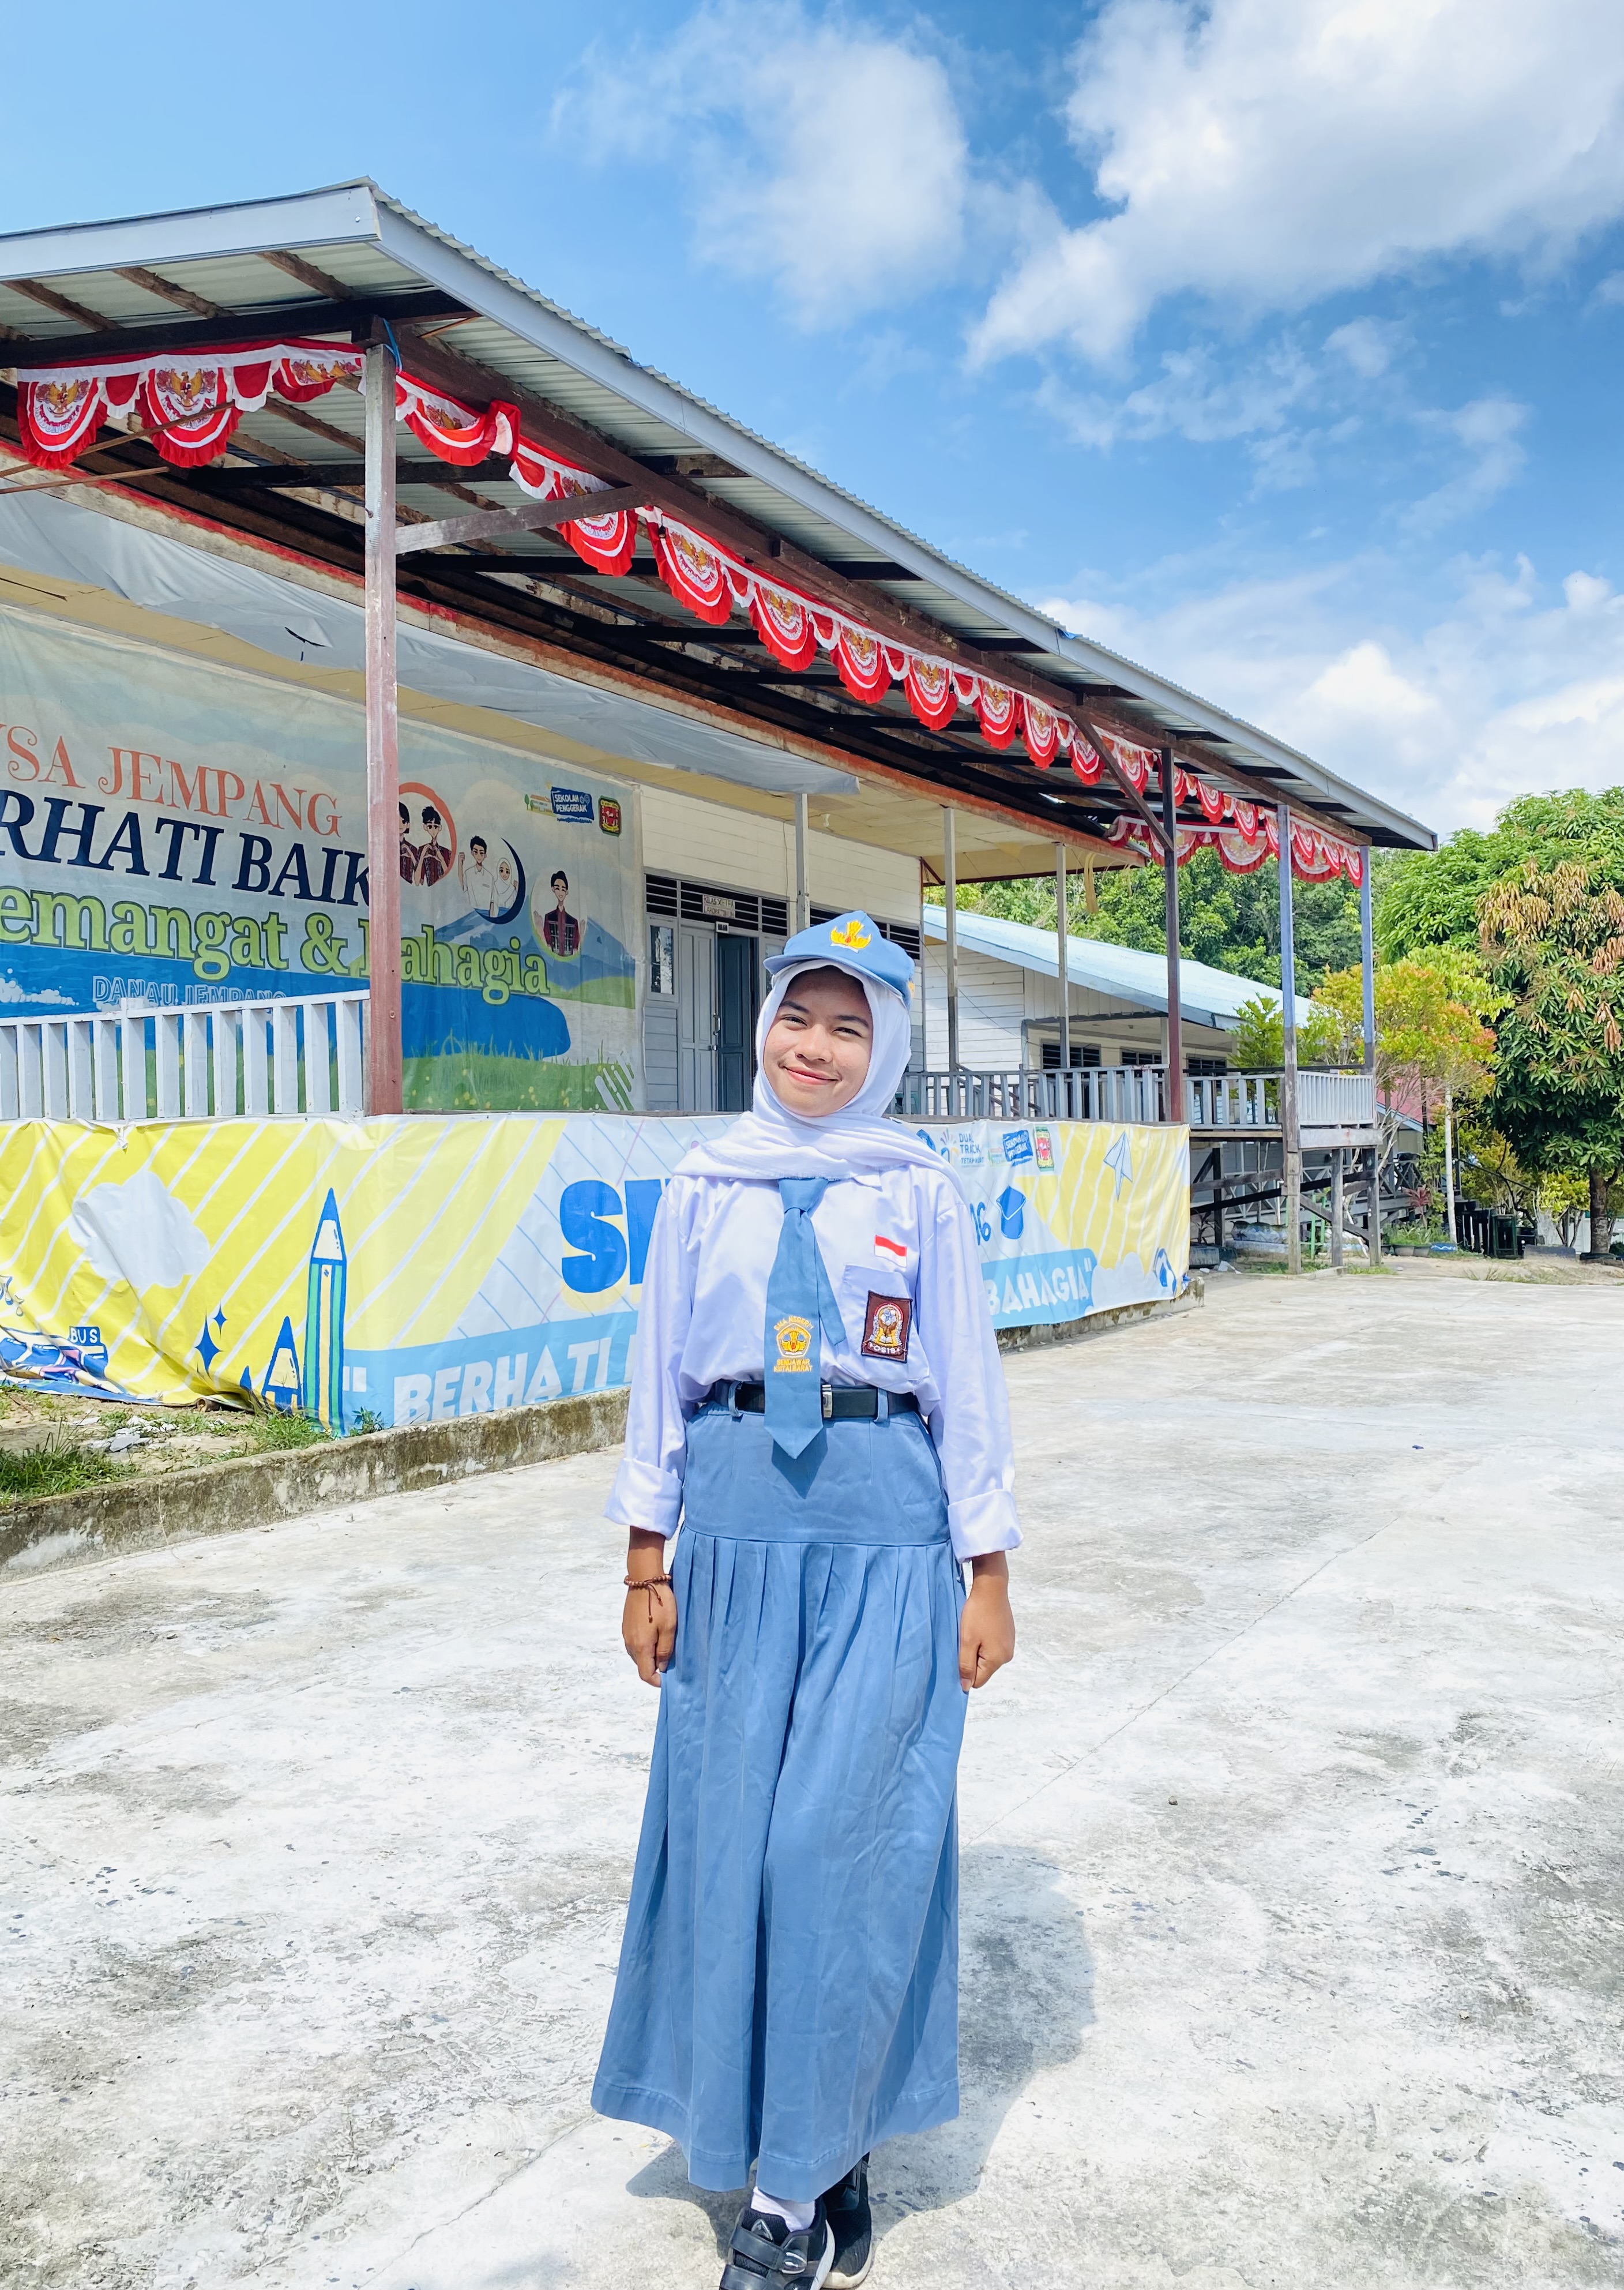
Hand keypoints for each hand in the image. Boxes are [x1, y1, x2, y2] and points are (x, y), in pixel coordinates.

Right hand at [624, 1530, 675, 1686]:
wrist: (644, 1579)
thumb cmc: (660, 1603)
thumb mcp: (669, 1628)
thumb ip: (665, 1650)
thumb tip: (661, 1668)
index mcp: (640, 1647)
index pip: (646, 1675)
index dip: (657, 1681)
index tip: (669, 1680)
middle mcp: (630, 1644)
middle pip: (641, 1666)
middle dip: (655, 1668)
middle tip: (671, 1661)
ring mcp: (626, 1634)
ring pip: (638, 1655)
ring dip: (650, 1656)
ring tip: (665, 1646)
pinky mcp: (626, 1626)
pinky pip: (635, 1644)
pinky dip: (645, 1646)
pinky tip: (656, 1635)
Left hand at [960, 1553, 1014, 1690]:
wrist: (991, 1588)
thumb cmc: (977, 1614)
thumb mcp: (967, 1641)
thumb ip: (966, 1666)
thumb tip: (966, 1688)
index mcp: (997, 1659)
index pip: (978, 1681)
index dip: (966, 1672)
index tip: (959, 1655)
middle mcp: (1007, 1656)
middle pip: (984, 1669)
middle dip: (972, 1659)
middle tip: (965, 1641)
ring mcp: (1009, 1644)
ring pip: (988, 1657)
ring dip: (977, 1649)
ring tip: (973, 1632)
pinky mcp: (1009, 1635)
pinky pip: (993, 1646)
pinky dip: (985, 1641)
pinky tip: (980, 1627)